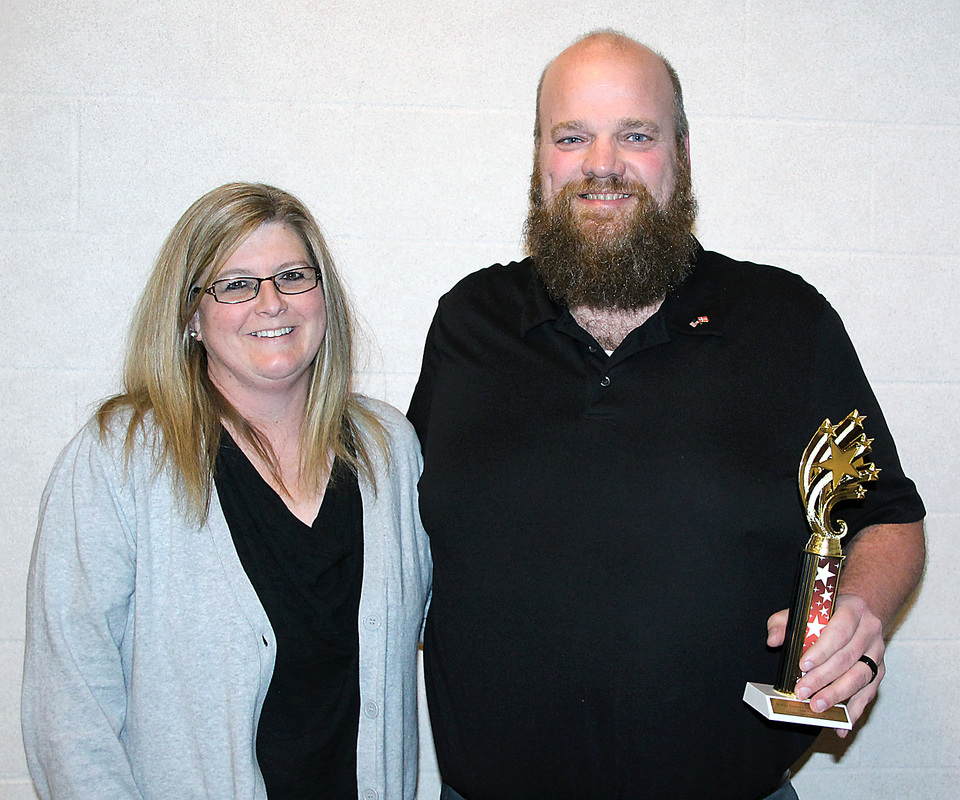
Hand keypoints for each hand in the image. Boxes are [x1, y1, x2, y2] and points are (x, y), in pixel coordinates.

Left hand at [766, 593, 883, 736]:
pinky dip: (854, 711)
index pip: (839, 631)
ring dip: (838, 695)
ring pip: (860, 677)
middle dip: (824, 678)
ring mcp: (877, 653)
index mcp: (853, 610)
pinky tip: (841, 725)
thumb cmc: (828, 611)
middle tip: (803, 692)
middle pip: (848, 658)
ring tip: (818, 707)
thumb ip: (785, 620)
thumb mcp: (806, 607)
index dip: (822, 650)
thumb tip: (773, 640)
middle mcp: (869, 631)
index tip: (803, 664)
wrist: (861, 609)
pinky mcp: (879, 671)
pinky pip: (868, 693)